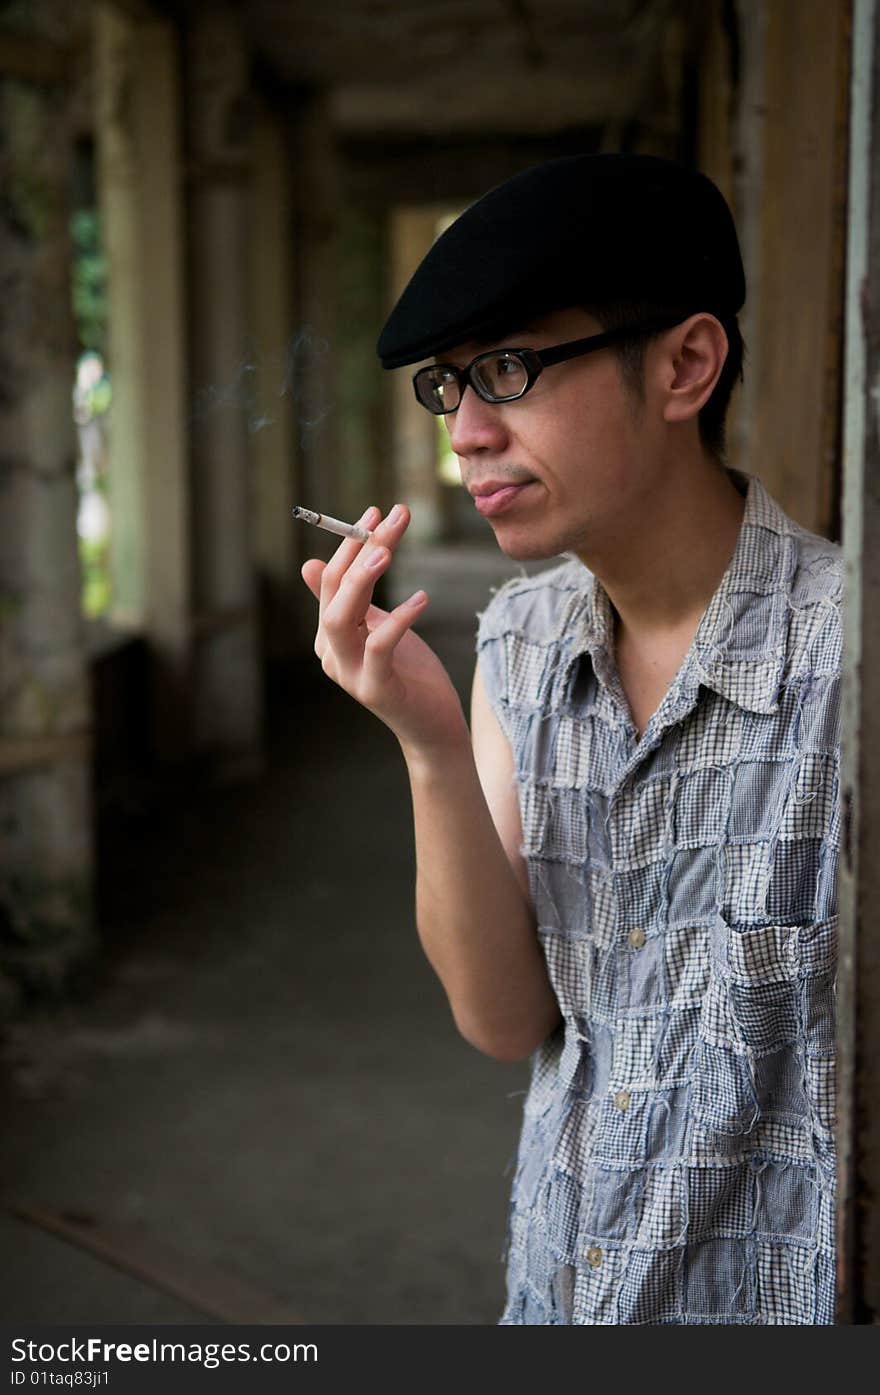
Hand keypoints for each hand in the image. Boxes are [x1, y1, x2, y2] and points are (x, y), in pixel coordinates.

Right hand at [301, 504, 470, 756]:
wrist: (431, 726)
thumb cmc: (408, 673)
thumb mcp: (377, 627)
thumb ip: (350, 600)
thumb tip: (310, 564)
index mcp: (329, 635)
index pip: (331, 581)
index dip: (351, 543)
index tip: (377, 510)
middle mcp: (331, 654)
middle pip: (333, 594)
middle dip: (357, 551)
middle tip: (386, 518)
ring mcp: (350, 674)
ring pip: (340, 620)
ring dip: (361, 582)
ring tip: (387, 551)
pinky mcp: (375, 690)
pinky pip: (379, 648)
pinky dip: (398, 620)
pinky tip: (421, 598)